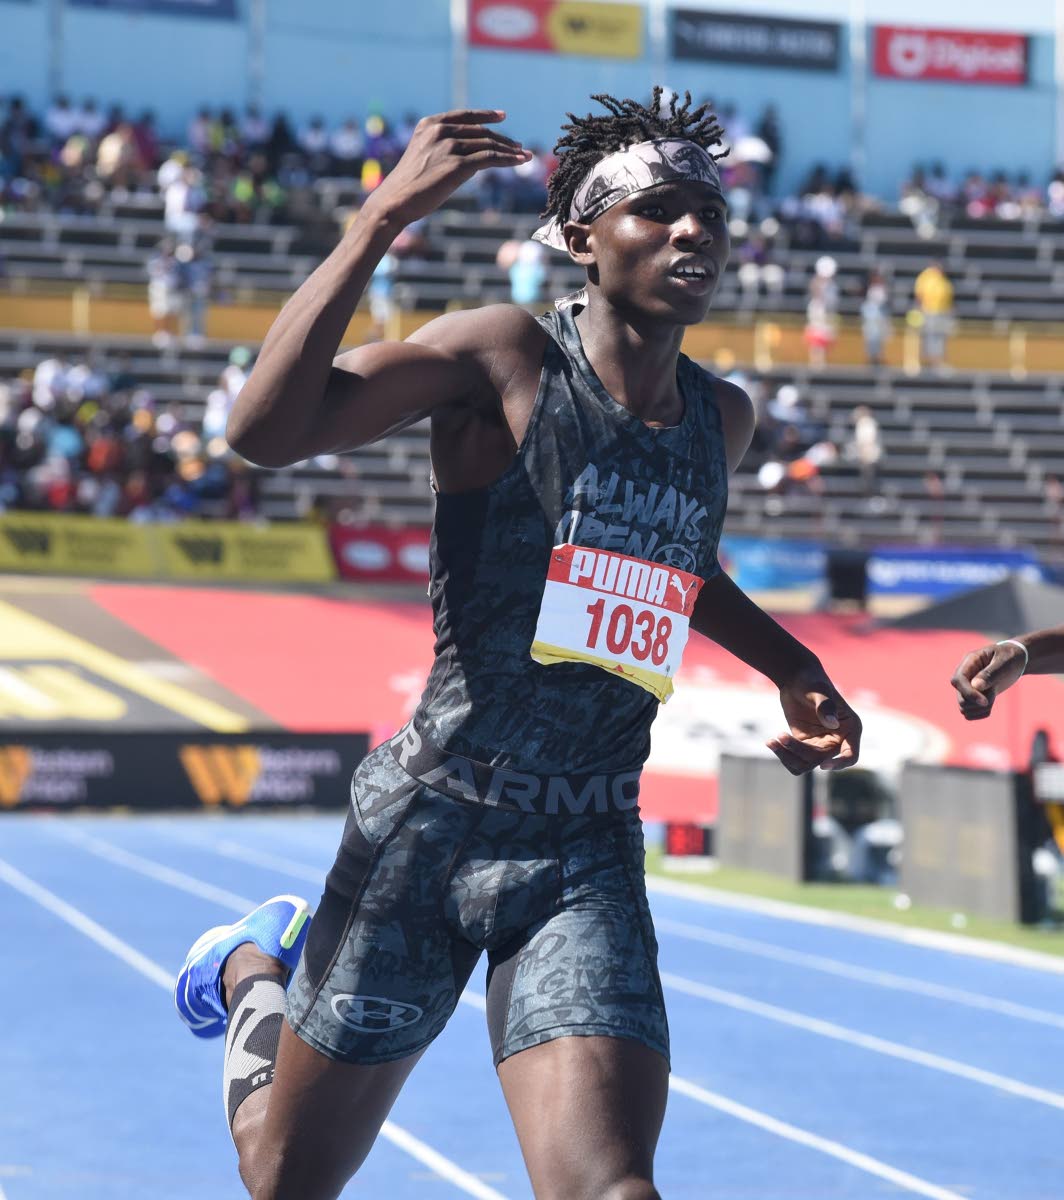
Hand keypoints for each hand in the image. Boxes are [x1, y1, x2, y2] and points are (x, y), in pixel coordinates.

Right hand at [360, 109, 531, 227]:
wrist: (396, 202)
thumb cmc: (408, 187)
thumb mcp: (424, 158)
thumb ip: (443, 150)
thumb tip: (473, 159)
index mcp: (429, 125)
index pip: (464, 115)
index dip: (486, 115)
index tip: (502, 116)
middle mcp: (440, 131)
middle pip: (480, 131)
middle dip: (503, 138)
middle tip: (518, 146)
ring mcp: (449, 146)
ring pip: (488, 144)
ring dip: (509, 150)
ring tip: (524, 156)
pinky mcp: (457, 165)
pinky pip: (490, 158)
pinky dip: (508, 160)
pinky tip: (519, 162)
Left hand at [767, 665, 861, 774]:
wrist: (795, 679)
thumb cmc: (811, 680)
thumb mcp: (818, 690)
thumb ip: (825, 705)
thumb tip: (832, 723)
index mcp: (851, 728)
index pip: (851, 755)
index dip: (840, 763)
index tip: (823, 766)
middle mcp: (839, 740)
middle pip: (821, 761)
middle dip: (799, 751)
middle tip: (780, 736)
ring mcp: (821, 745)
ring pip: (806, 765)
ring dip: (787, 757)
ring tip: (772, 741)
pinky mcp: (805, 745)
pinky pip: (795, 760)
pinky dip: (782, 755)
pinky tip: (771, 742)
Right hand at [950, 641, 1025, 719]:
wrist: (1015, 660)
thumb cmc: (1010, 657)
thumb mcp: (1004, 662)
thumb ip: (990, 673)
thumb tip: (975, 686)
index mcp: (969, 662)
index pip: (958, 680)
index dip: (968, 693)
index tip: (985, 702)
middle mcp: (965, 676)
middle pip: (961, 697)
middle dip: (978, 702)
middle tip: (993, 694)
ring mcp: (967, 687)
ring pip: (964, 707)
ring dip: (980, 708)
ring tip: (993, 696)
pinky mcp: (973, 697)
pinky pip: (970, 713)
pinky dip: (981, 713)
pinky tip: (991, 704)